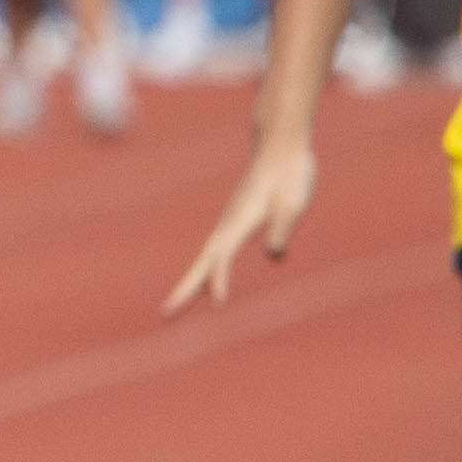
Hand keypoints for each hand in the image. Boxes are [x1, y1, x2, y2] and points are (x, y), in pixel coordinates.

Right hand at [164, 133, 315, 313]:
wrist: (282, 147)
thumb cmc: (291, 174)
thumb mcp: (294, 203)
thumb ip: (284, 229)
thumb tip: (275, 256)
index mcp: (241, 222)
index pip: (224, 257)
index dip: (220, 279)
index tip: (217, 303)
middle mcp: (228, 225)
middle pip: (202, 263)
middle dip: (185, 289)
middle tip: (166, 315)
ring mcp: (229, 224)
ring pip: (206, 259)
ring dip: (191, 283)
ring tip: (175, 307)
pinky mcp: (235, 224)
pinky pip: (216, 253)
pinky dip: (206, 272)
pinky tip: (208, 284)